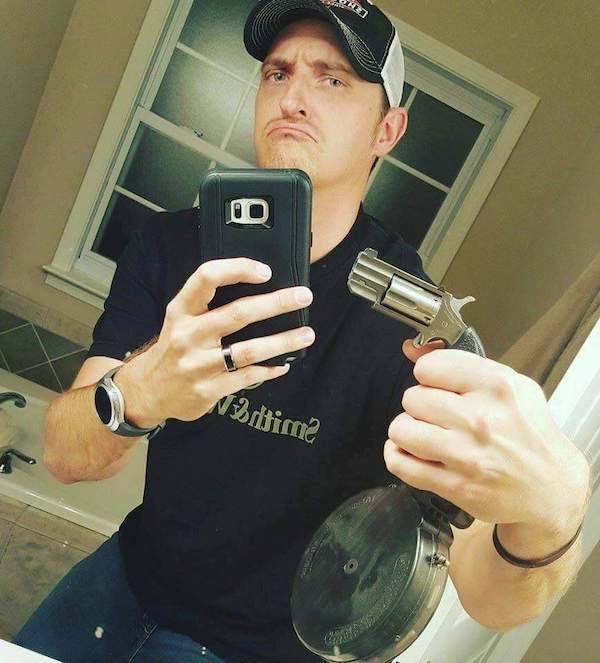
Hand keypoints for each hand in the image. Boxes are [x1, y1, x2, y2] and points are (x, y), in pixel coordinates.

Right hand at [128, 258, 314, 422]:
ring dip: (283, 341)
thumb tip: (259, 287)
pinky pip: (248, 377)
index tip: (266, 271)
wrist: (148, 390)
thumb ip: (209, 303)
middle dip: (276, 303)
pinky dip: (270, 369)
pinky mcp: (208, 390)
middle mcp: (189, 335)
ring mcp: (199, 365)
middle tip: (303, 296)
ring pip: (248, 350)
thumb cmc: (174, 347)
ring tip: (306, 334)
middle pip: (238, 313)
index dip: (238, 269)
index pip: (207, 278)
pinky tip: (284, 364)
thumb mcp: (180, 318)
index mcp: (181, 310)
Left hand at [383, 339, 589, 533]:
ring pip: (400, 429)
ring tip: (427, 436)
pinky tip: (415, 454)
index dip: (430, 376)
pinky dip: (399, 457)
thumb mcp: (513, 387)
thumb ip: (463, 365)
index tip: (440, 386)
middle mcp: (479, 419)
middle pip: (412, 398)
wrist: (553, 489)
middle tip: (439, 417)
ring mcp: (465, 455)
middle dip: (420, 406)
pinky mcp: (454, 486)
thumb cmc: (528, 434)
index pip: (428, 367)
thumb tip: (412, 350)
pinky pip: (400, 463)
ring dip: (409, 432)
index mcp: (496, 387)